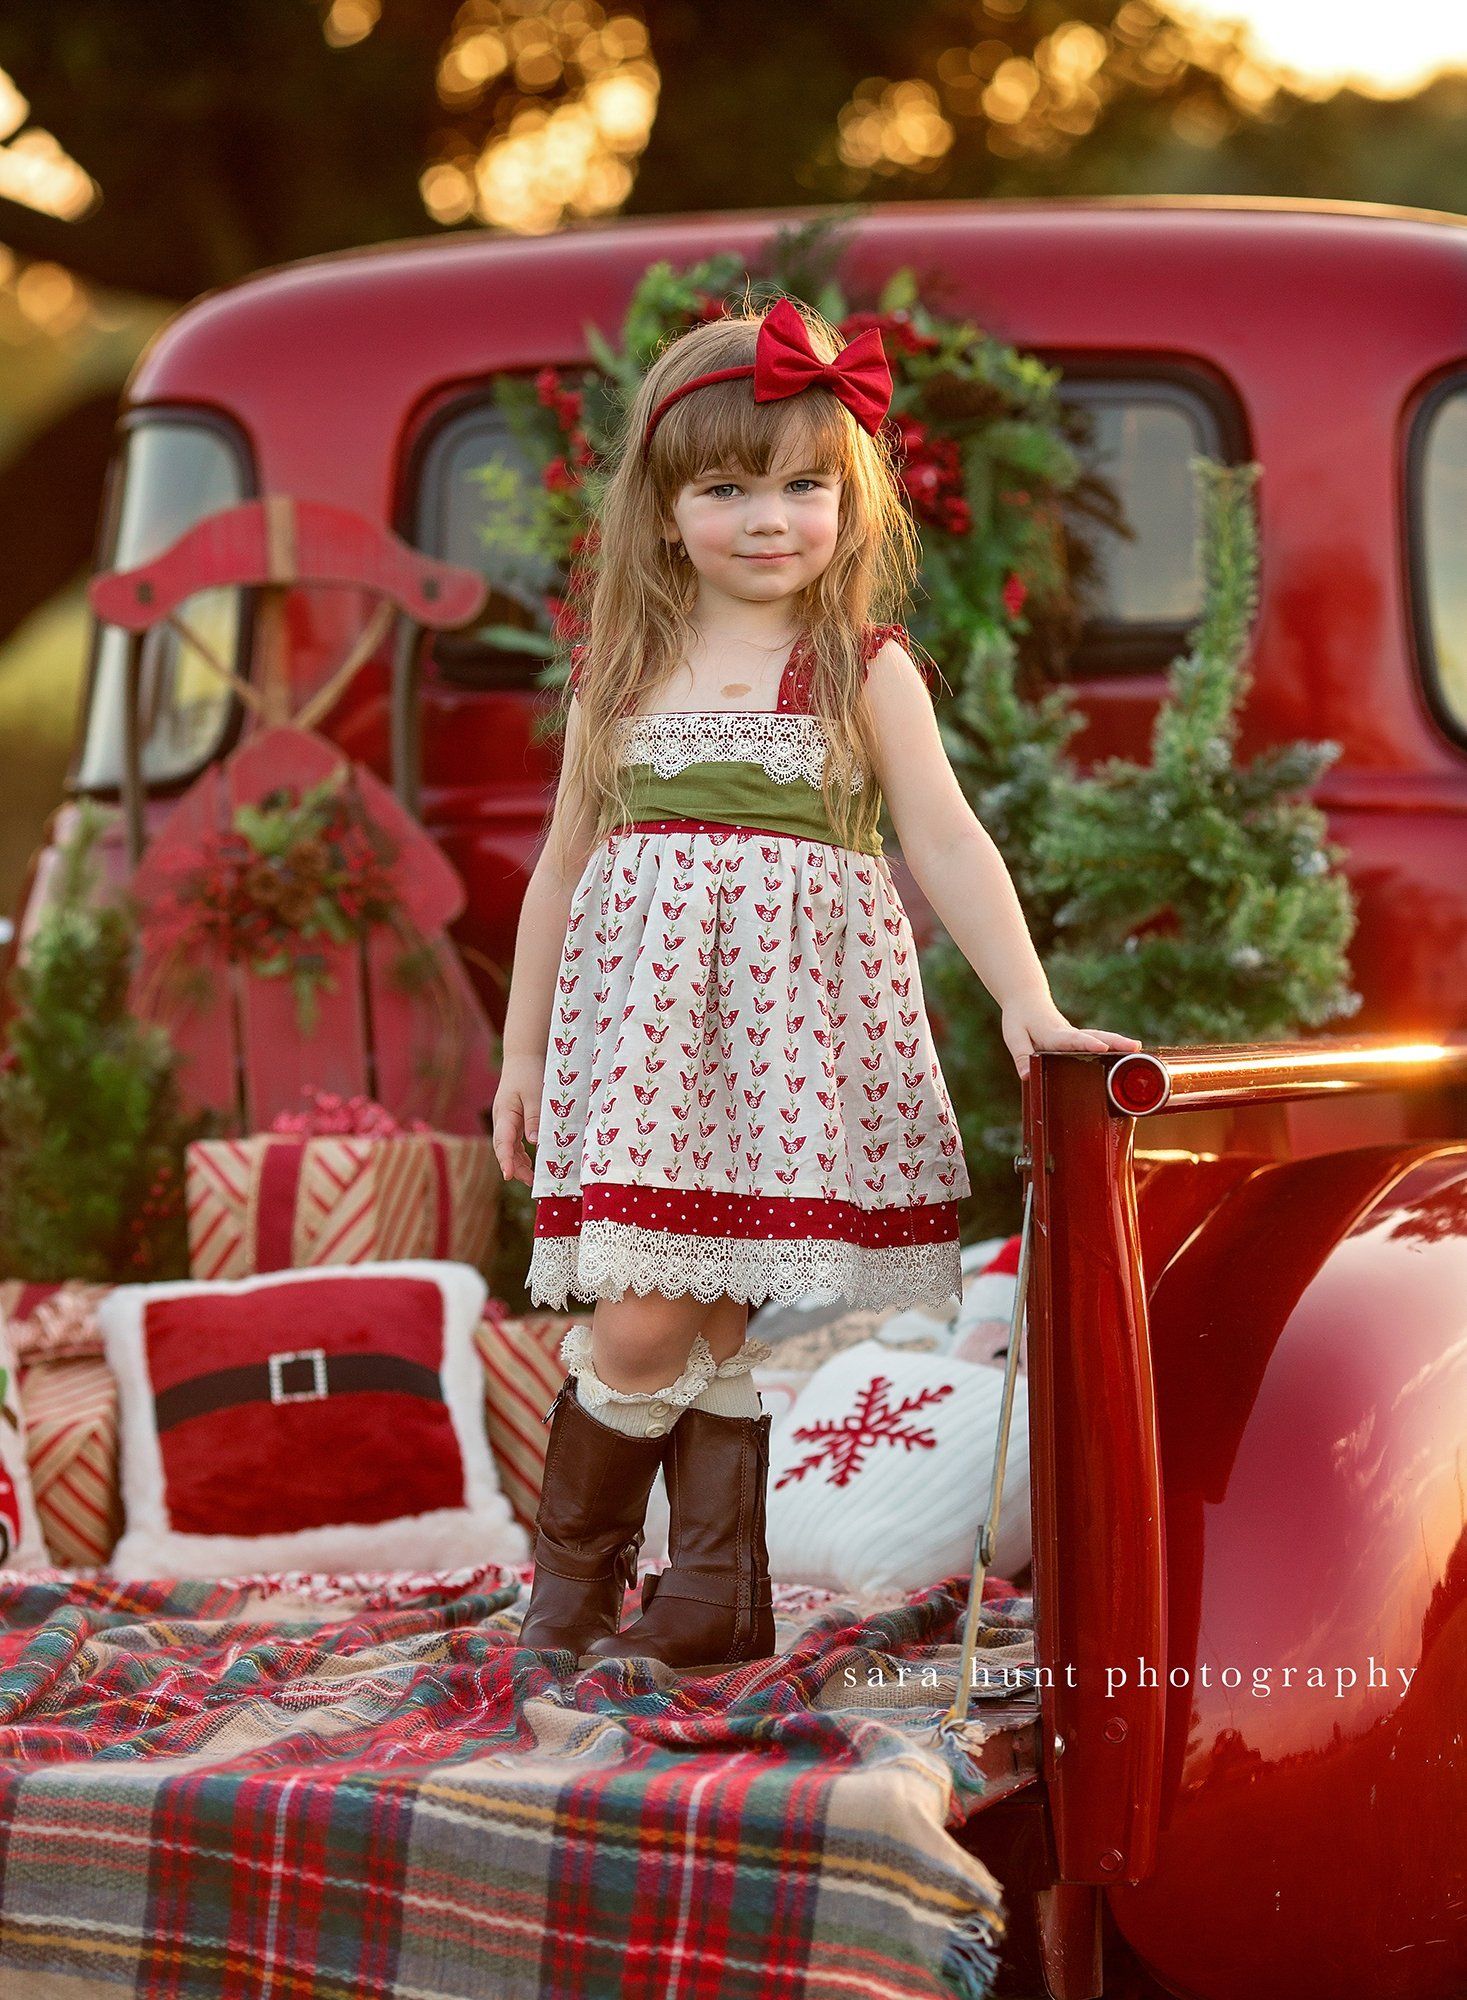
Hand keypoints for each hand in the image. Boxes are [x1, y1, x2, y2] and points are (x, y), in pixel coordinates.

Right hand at [492, 1056, 544, 1187]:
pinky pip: (515, 1143)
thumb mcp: (535, 1094)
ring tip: (533, 1179)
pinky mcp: (513, 1122)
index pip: (503, 1142)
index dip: (506, 1160)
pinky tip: (531, 1164)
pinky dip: (522, 1155)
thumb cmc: (528, 1075)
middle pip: (504, 1149)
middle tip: (531, 1182)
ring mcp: (506, 1122)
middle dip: (515, 1167)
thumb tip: (534, 1143)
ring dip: (520, 1164)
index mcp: (504, 1114)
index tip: (509, 1175)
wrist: (522, 1059)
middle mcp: (502, 1121)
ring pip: (509, 1148)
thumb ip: (534, 1117)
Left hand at [1001, 999, 1142, 1080]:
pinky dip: (1114, 1044)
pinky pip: (1097, 1040)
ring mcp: (1075, 1034)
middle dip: (1115, 1042)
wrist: (1027, 999)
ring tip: (1138, 1049)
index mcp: (1052, 1034)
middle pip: (1094, 1037)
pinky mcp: (1078, 1037)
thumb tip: (1027, 1076)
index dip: (1087, 1043)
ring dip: (1119, 1042)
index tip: (1102, 1047)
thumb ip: (1021, 1056)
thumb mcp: (1014, 1037)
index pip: (1072, 1039)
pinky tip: (1129, 1052)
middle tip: (1134, 1047)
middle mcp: (1068, 1033)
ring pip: (1100, 1036)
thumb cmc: (1019, 1019)